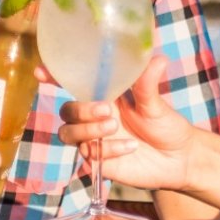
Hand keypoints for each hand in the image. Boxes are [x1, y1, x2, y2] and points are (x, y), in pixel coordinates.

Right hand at [57, 54, 196, 192]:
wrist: (178, 159)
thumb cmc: (166, 124)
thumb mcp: (155, 103)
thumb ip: (148, 83)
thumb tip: (157, 59)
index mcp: (104, 95)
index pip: (72, 84)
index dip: (53, 77)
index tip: (41, 72)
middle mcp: (94, 116)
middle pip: (66, 110)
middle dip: (82, 110)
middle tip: (109, 112)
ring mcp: (93, 139)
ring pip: (67, 133)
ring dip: (88, 129)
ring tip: (114, 127)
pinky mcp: (98, 161)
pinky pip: (87, 155)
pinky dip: (107, 149)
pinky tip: (130, 147)